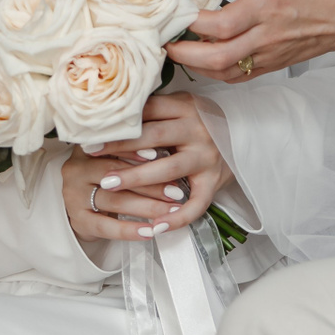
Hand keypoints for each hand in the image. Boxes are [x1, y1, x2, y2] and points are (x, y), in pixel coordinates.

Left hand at [63, 94, 231, 241]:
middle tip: (91, 154)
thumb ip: (155, 108)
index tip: (92, 130)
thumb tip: (112, 111)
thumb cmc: (201, 122)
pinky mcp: (214, 182)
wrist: (244, 139)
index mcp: (186, 106)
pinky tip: (154, 227)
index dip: (119, 121)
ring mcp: (207, 157)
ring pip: (167, 169)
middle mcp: (198, 130)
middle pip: (153, 137)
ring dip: (136, 177)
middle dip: (119, 147)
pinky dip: (176, 218)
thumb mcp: (181, 106)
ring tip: (108, 184)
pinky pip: (195, 204)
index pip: (148, 111)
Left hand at [163, 0, 334, 81]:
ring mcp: (269, 54)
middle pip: (216, 57)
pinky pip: (238, 76)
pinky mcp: (273, 64)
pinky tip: (202, 61)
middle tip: (164, 41)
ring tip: (176, 50)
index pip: (221, 25)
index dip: (193, 23)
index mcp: (268, 6)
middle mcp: (266, 35)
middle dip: (184, 53)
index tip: (177, 11)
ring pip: (224, 71)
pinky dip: (215, 73)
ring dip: (196, 66)